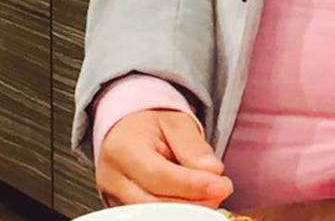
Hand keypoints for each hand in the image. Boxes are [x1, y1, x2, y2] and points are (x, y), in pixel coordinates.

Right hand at [97, 110, 232, 205]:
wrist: (128, 128)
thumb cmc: (152, 124)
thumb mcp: (177, 122)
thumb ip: (193, 146)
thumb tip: (212, 171)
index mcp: (122, 148)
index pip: (158, 175)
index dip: (191, 184)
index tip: (220, 186)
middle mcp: (112, 177)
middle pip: (153, 202)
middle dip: (193, 201)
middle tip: (222, 190)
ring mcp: (114, 196)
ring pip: (151, 214)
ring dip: (187, 210)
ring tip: (213, 196)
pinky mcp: (122, 207)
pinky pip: (150, 214)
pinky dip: (177, 211)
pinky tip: (197, 202)